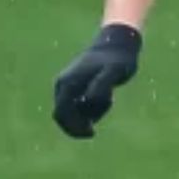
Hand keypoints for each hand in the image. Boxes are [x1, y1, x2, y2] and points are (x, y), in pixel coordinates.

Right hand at [52, 23, 141, 138]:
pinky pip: (80, 106)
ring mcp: (68, 86)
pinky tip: (108, 97)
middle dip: (81, 123)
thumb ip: (102, 85)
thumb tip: (87, 100)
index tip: (92, 133)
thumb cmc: (117, 59)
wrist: (116, 45)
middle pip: (63, 115)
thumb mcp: (114, 72)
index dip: (73, 127)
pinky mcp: (76, 87)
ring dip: (91, 114)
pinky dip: (94, 108)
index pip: (62, 113)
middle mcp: (63, 85)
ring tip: (110, 99)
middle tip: (99, 126)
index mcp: (67, 83)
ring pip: (73, 112)